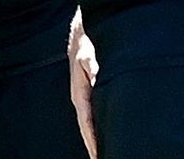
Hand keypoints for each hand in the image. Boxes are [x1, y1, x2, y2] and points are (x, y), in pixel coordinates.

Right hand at [69, 26, 98, 158]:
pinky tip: (103, 134)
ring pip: (90, 123)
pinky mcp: (88, 93)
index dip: (93, 141)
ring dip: (95, 138)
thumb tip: (98, 81)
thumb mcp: (89, 55)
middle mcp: (80, 98)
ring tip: (101, 154)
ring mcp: (84, 97)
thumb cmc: (86, 44)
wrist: (80, 35)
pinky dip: (96, 127)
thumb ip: (93, 68)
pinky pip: (93, 115)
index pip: (86, 123)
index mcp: (79, 93)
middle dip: (94, 146)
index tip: (98, 156)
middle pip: (87, 128)